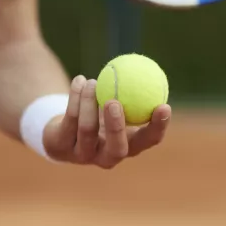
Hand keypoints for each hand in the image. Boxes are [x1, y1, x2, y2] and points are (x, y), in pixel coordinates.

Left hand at [43, 75, 170, 168]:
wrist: (61, 128)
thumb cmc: (99, 112)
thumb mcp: (118, 102)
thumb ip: (133, 92)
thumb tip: (151, 69)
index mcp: (129, 146)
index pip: (149, 141)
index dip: (158, 127)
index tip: (164, 106)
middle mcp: (107, 156)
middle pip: (117, 149)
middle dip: (116, 127)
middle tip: (114, 101)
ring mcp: (83, 155)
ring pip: (87, 130)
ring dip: (89, 102)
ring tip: (92, 82)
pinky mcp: (61, 148)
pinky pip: (69, 120)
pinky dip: (75, 98)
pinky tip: (79, 81)